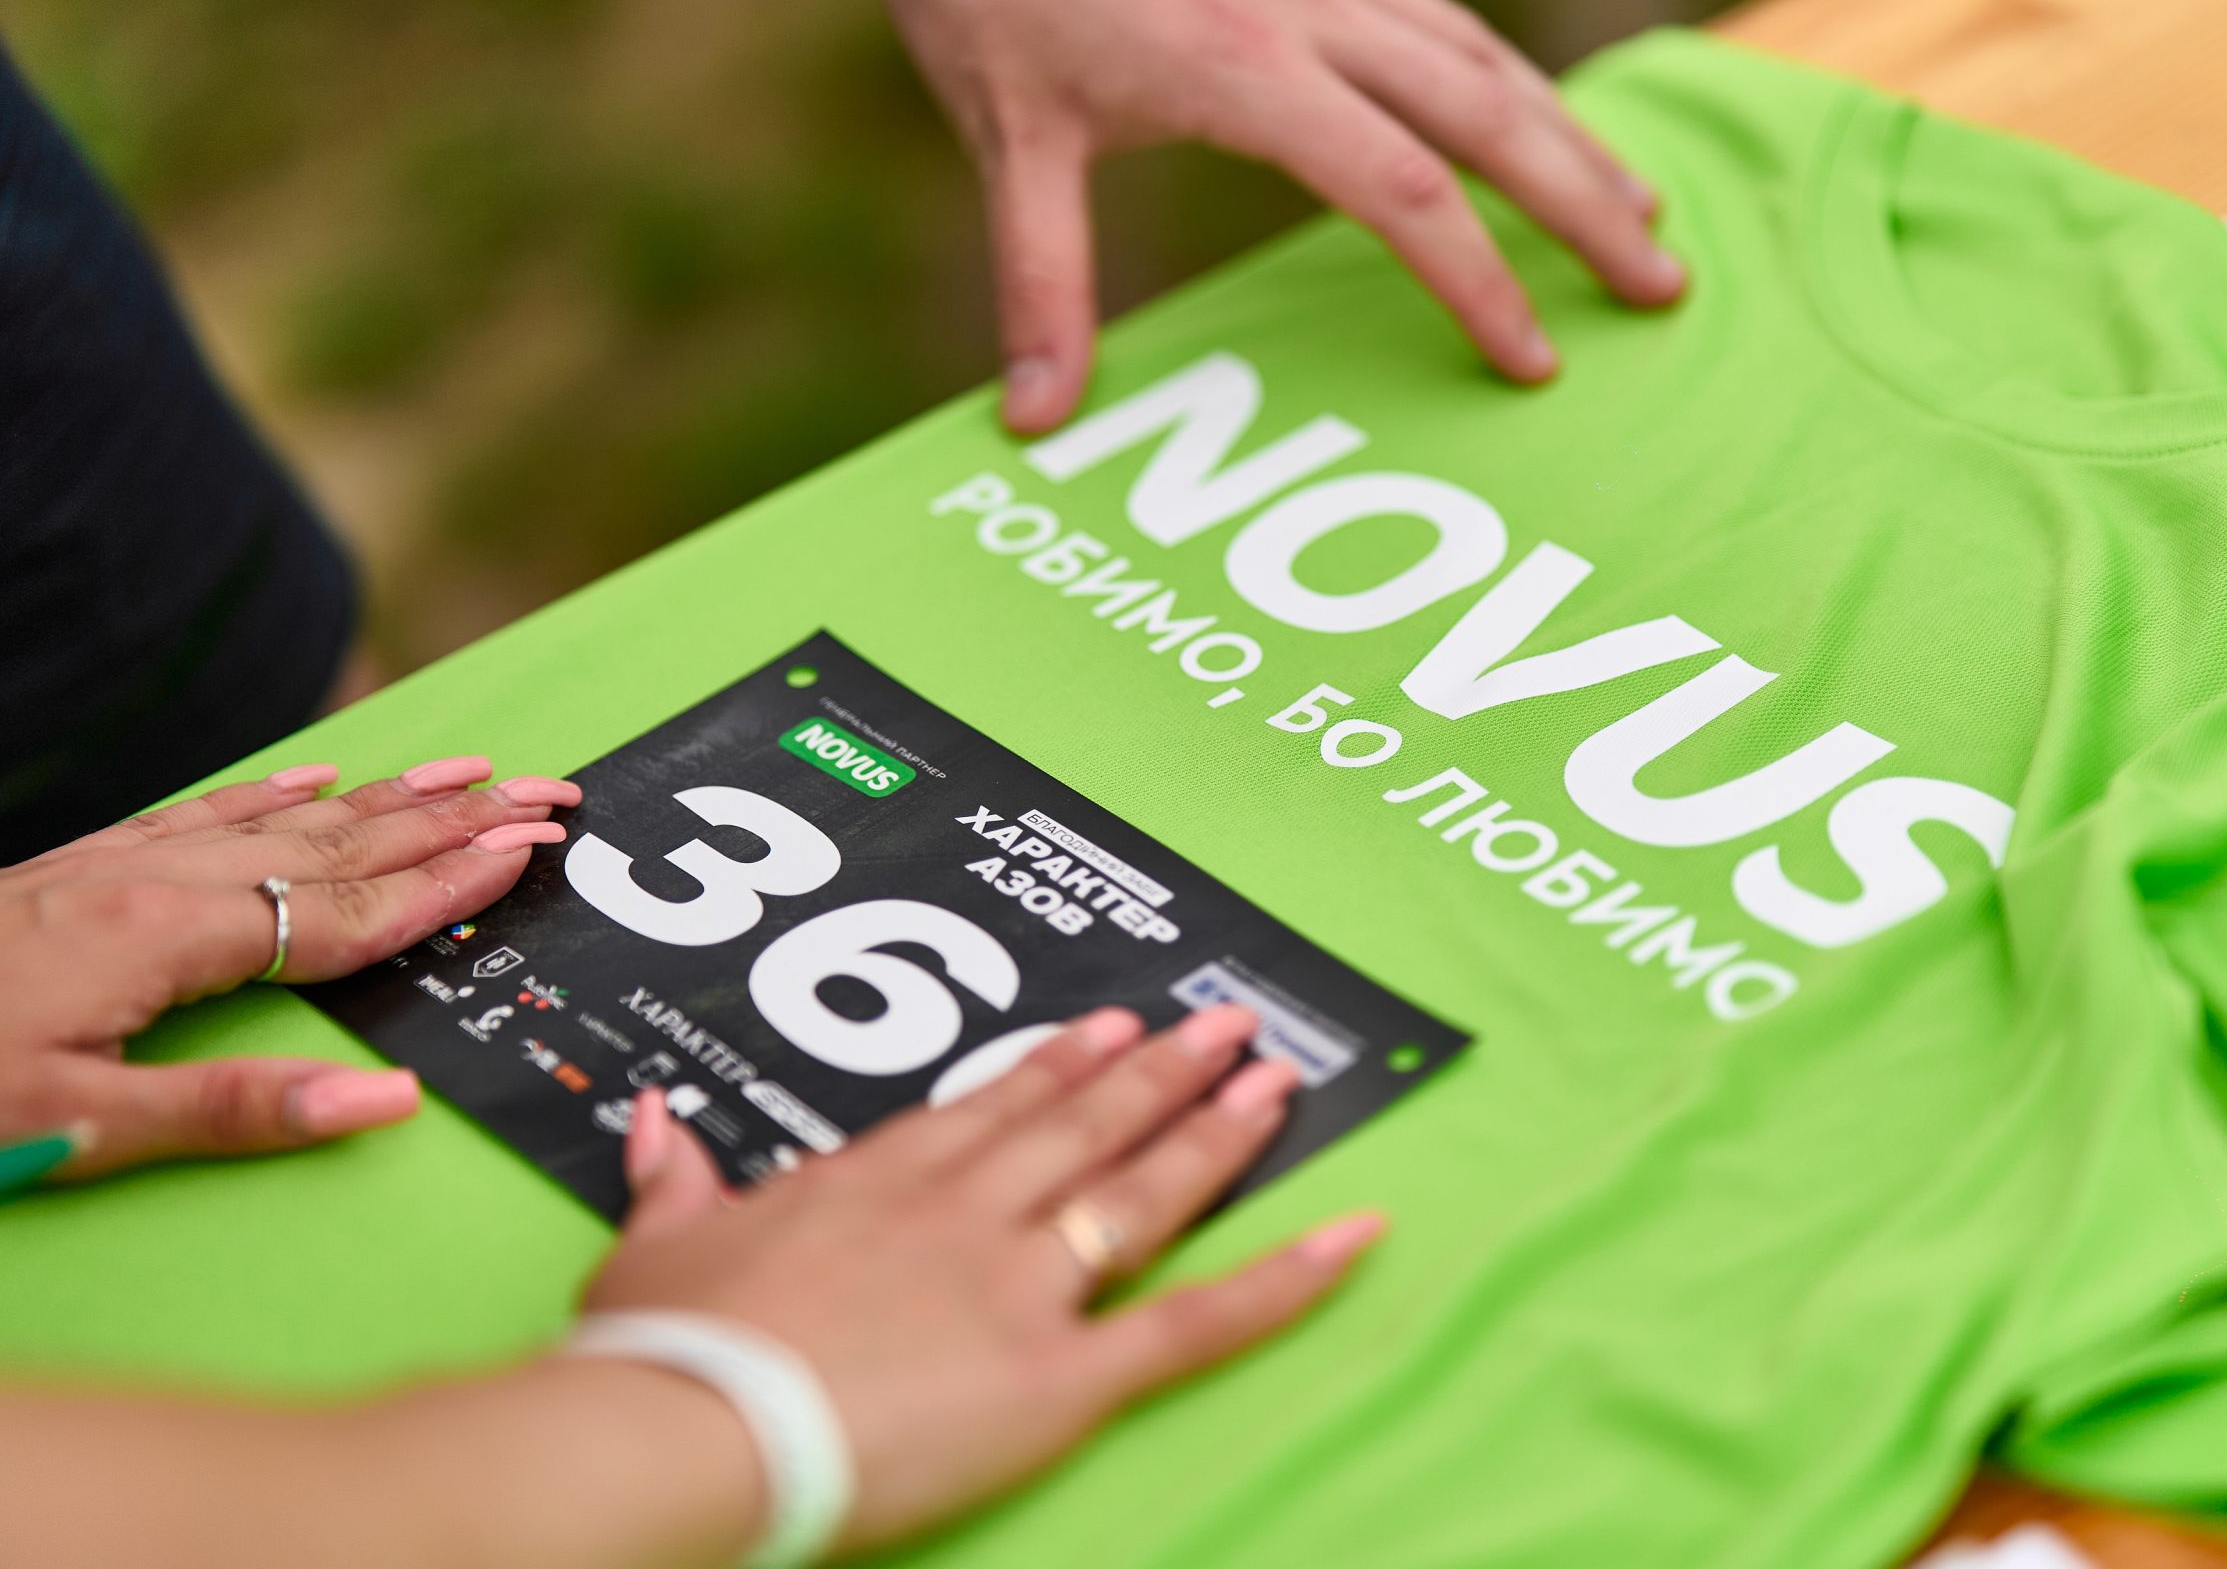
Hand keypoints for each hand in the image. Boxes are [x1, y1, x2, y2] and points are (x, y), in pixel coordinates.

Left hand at [0, 757, 580, 1180]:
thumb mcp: (69, 1128)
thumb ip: (231, 1115)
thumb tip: (385, 1101)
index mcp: (163, 940)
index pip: (344, 911)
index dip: (447, 884)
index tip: (533, 850)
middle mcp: (147, 883)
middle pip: (334, 844)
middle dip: (450, 818)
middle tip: (547, 789)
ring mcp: (106, 867)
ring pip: (278, 817)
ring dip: (383, 794)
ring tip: (466, 767)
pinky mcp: (68, 870)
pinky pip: (199, 812)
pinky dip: (271, 790)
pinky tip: (309, 776)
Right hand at [586, 1002, 1382, 1554]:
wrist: (693, 1425)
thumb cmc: (665, 1350)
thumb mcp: (654, 1248)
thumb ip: (674, 1179)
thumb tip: (653, 1123)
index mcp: (878, 1180)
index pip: (991, 1110)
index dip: (1059, 1068)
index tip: (1110, 1027)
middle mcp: (966, 1211)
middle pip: (1083, 1128)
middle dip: (1160, 1074)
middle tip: (1225, 1026)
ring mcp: (1020, 1283)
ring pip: (1139, 1193)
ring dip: (1213, 1136)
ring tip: (1271, 1087)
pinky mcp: (1059, 1373)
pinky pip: (1190, 1321)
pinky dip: (1280, 1280)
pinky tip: (1348, 1237)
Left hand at [843, 0, 1685, 432]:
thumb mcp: (1003, 134)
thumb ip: (1036, 280)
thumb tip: (1037, 417)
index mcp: (1244, 69)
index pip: (1404, 192)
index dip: (1480, 283)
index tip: (1532, 361)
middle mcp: (1308, 11)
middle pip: (1491, 113)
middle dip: (1587, 205)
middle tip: (1666, 286)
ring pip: (1485, 51)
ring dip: (1572, 133)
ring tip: (1641, 207)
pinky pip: (1442, 16)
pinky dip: (1511, 76)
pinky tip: (1534, 115)